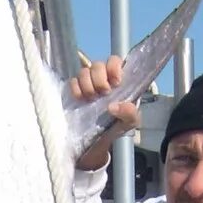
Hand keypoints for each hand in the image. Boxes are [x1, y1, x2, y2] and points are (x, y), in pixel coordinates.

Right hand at [72, 56, 139, 170]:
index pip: (115, 61)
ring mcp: (88, 84)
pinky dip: (75, 89)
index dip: (114, 66)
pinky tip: (81, 99)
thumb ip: (129, 112)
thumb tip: (113, 106)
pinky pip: (72, 81)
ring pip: (83, 71)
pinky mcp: (76, 91)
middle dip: (99, 78)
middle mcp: (103, 78)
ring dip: (87, 84)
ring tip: (91, 99)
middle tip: (103, 93)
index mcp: (118, 80)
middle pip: (97, 64)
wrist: (100, 140)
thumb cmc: (119, 125)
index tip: (115, 82)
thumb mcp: (130, 122)